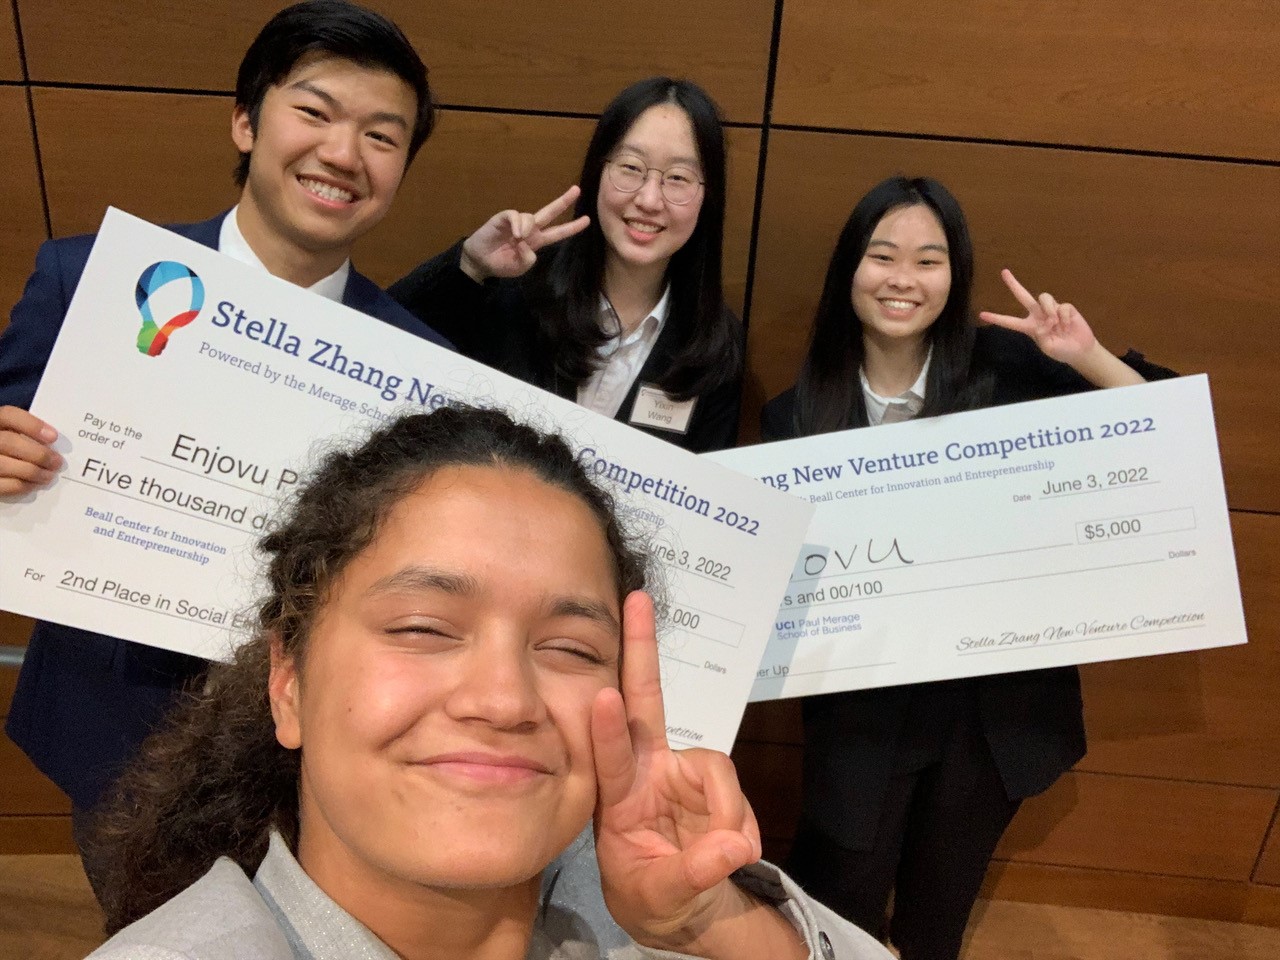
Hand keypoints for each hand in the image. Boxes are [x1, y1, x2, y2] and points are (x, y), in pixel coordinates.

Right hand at [0, 406, 61, 496]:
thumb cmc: (9, 449)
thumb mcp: (12, 433)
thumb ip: (25, 433)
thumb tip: (51, 440)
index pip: (8, 415)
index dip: (31, 425)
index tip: (53, 437)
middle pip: (8, 442)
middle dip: (38, 454)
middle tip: (57, 462)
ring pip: (5, 465)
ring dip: (34, 472)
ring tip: (49, 475)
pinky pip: (4, 485)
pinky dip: (23, 485)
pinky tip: (35, 484)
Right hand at [459, 186, 590, 281]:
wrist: (480, 261)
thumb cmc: (501, 264)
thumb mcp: (520, 267)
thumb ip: (528, 259)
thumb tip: (526, 242)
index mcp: (537, 241)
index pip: (558, 232)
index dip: (572, 227)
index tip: (587, 220)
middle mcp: (530, 229)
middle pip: (550, 212)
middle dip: (563, 201)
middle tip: (577, 190)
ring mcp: (517, 222)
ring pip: (531, 217)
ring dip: (527, 228)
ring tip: (518, 240)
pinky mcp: (504, 218)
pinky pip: (515, 215)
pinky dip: (518, 225)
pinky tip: (515, 235)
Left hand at [591, 593, 802, 957]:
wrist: (682, 907)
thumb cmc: (651, 895)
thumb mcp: (662, 897)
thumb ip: (695, 873)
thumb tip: (734, 847)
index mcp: (616, 797)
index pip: (609, 756)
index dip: (608, 728)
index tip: (604, 697)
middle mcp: (645, 770)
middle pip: (646, 700)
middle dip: (640, 648)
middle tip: (637, 600)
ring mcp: (679, 771)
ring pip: (716, 768)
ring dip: (727, 812)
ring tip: (727, 856)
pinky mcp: (710, 780)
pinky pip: (735, 792)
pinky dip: (742, 825)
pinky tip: (735, 851)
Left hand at [979, 268, 1098, 364]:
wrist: (1080, 350)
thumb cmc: (1061, 351)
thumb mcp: (1049, 347)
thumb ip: (1042, 336)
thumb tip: (1045, 322)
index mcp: (1030, 327)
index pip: (1010, 322)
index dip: (997, 318)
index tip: (981, 315)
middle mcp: (1038, 315)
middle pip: (1023, 296)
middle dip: (1014, 284)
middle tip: (1003, 272)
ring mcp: (1051, 310)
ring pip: (1043, 297)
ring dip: (1049, 309)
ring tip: (1056, 323)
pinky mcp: (1065, 308)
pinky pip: (1062, 306)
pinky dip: (1065, 317)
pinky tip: (1068, 325)